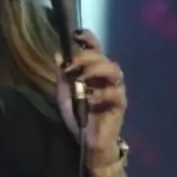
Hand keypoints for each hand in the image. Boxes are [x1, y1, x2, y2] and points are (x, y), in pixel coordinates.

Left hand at [55, 30, 126, 158]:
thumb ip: (62, 76)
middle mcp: (106, 77)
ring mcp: (115, 89)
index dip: (89, 38)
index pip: (96, 48)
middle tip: (72, 65)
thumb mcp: (64, 94)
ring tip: (82, 79)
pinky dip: (101, 92)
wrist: (87, 141)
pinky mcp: (120, 104)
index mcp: (94, 71)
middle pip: (103, 57)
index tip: (76, 35)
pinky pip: (115, 92)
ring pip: (114, 69)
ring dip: (96, 69)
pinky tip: (89, 98)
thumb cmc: (78, 115)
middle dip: (87, 56)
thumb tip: (57, 54)